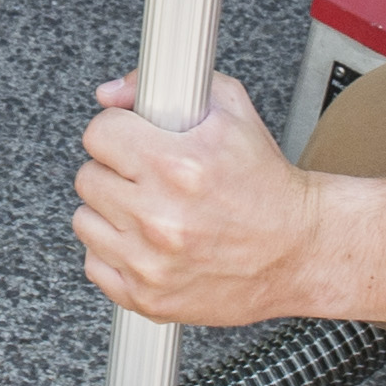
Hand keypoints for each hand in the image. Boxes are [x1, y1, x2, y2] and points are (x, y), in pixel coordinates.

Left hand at [73, 75, 321, 326]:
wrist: (300, 251)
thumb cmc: (267, 185)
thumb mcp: (230, 112)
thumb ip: (166, 88)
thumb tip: (111, 94)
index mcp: (177, 166)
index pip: (99, 134)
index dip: (117, 132)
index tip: (132, 140)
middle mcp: (159, 217)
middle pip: (88, 177)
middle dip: (115, 171)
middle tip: (146, 177)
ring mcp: (150, 263)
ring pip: (85, 221)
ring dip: (111, 212)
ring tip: (148, 210)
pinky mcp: (147, 297)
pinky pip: (96, 264)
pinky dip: (116, 253)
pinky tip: (147, 243)